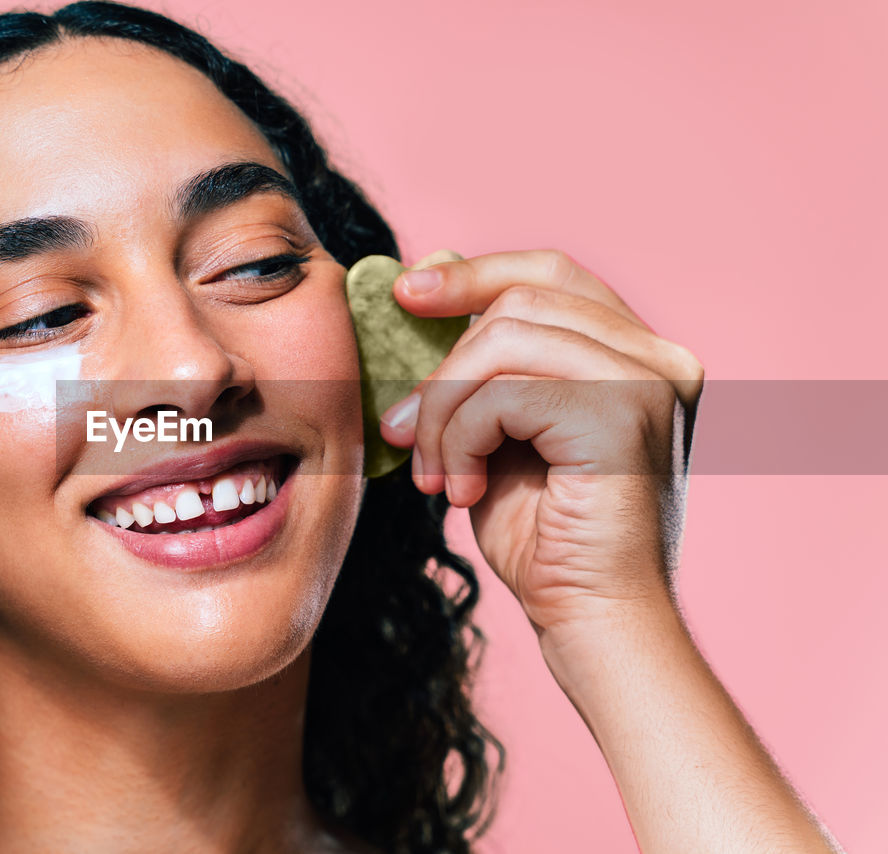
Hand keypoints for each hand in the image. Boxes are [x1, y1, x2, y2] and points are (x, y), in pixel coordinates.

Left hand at [378, 249, 703, 634]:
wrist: (591, 620)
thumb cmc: (542, 536)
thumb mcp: (499, 428)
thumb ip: (482, 361)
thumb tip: (430, 278)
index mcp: (636, 354)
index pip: (551, 275)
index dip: (473, 274)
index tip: (406, 294)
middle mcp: (658, 357)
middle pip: (521, 300)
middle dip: (444, 365)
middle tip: (403, 430)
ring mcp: (648, 380)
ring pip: (503, 339)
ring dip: (444, 409)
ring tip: (433, 472)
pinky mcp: (622, 414)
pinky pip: (503, 395)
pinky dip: (460, 440)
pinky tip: (460, 490)